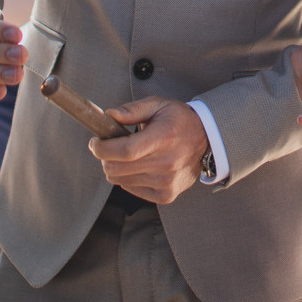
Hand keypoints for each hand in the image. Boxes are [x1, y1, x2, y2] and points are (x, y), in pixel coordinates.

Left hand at [89, 98, 208, 203]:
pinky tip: (140, 166)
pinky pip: (132, 190)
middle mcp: (166, 164)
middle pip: (117, 169)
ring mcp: (166, 182)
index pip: (125, 151)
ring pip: (121, 181)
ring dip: (117, 167)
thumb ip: (132, 110)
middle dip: (105, 157)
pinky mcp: (166, 195)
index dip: (102, 149)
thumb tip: (108, 116)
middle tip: (109, 146)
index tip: (95, 142)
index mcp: (163, 138)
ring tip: (129, 155)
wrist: (207, 140)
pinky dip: (129, 178)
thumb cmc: (179, 120)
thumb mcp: (158, 105)